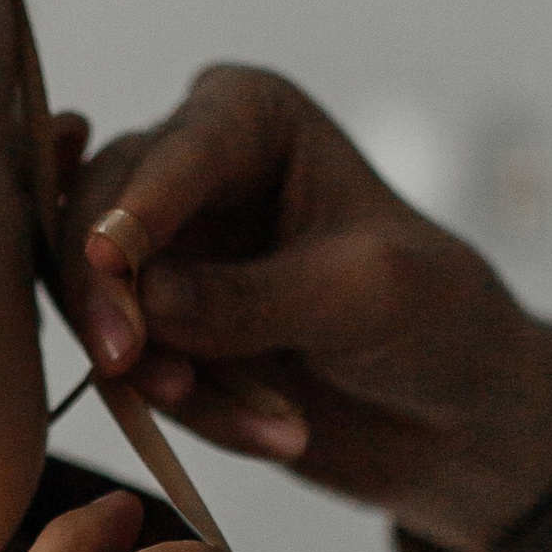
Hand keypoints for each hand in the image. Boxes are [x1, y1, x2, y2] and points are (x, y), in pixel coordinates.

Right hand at [55, 65, 551, 551]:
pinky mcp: (157, 333)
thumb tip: (142, 300)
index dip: (132, 208)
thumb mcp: (363, 297)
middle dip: (109, 295)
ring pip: (98, 303)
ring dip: (158, 371)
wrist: (458, 415)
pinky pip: (127, 371)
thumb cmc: (437, 320)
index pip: (172, 150)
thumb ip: (251, 296)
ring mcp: (164, 255)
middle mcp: (190, 171)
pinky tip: (274, 433)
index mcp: (249, 118)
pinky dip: (187, 412)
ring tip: (263, 423)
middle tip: (126, 363)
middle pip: (93, 214)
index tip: (107, 260)